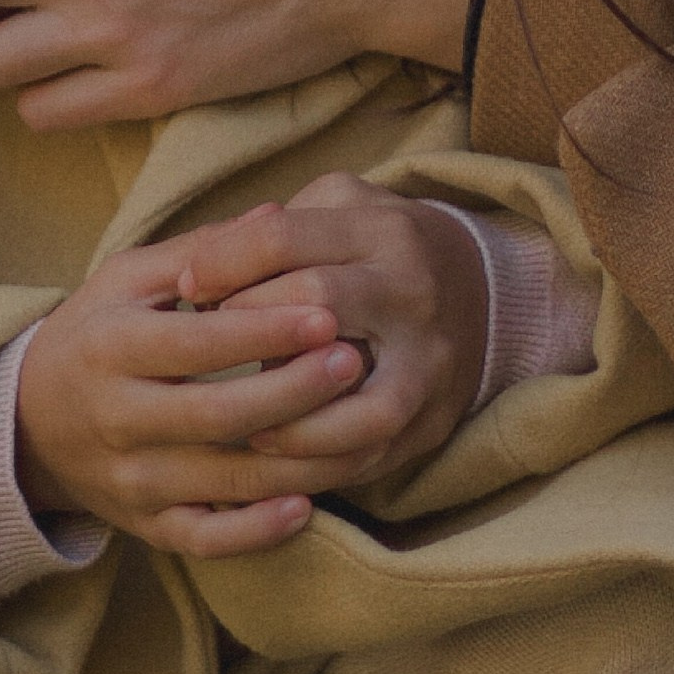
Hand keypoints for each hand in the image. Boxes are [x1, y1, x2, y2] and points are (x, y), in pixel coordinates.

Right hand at [14, 216, 367, 556]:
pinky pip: (204, 539)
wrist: (28, 422)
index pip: (196, 342)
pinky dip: (254, 532)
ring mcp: (130, 479)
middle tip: (353, 363)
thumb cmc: (95, 334)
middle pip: (217, 415)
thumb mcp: (126, 281)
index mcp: (112, 348)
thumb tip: (274, 216)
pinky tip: (304, 507)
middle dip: (291, 392)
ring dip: (297, 462)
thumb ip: (200, 253)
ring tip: (358, 432)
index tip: (325, 313)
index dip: (263, 331)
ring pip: (223, 482)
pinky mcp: (143, 525)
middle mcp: (117, 419)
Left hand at [177, 176, 487, 491]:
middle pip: (316, 305)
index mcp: (381, 231)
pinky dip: (317, 462)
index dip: (222, 263)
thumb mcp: (337, 211)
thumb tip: (199, 268)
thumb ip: (272, 229)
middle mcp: (413, 292)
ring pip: (358, 405)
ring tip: (243, 423)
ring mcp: (430, 362)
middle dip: (246, 330)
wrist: (486, 294)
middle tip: (202, 352)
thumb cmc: (378, 251)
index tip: (187, 287)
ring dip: (290, 420)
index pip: (284, 238)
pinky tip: (275, 455)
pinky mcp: (433, 418)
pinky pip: (371, 453)